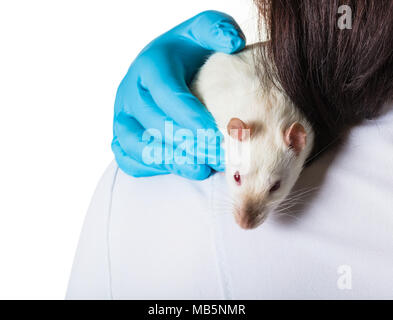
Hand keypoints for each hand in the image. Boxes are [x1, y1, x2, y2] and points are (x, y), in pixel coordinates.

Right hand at [112, 10, 244, 179]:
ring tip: (200, 169)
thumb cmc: (188, 53)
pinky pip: (125, 157)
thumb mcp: (202, 31)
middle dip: (185, 142)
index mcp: (149, 64)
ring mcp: (122, 115)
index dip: (189, 115)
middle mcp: (130, 90)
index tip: (216, 134)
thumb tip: (232, 42)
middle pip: (151, 121)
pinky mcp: (121, 134)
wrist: (166, 67)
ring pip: (134, 143)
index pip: (165, 92)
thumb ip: (216, 29)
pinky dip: (148, 168)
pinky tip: (176, 168)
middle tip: (216, 157)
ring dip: (167, 159)